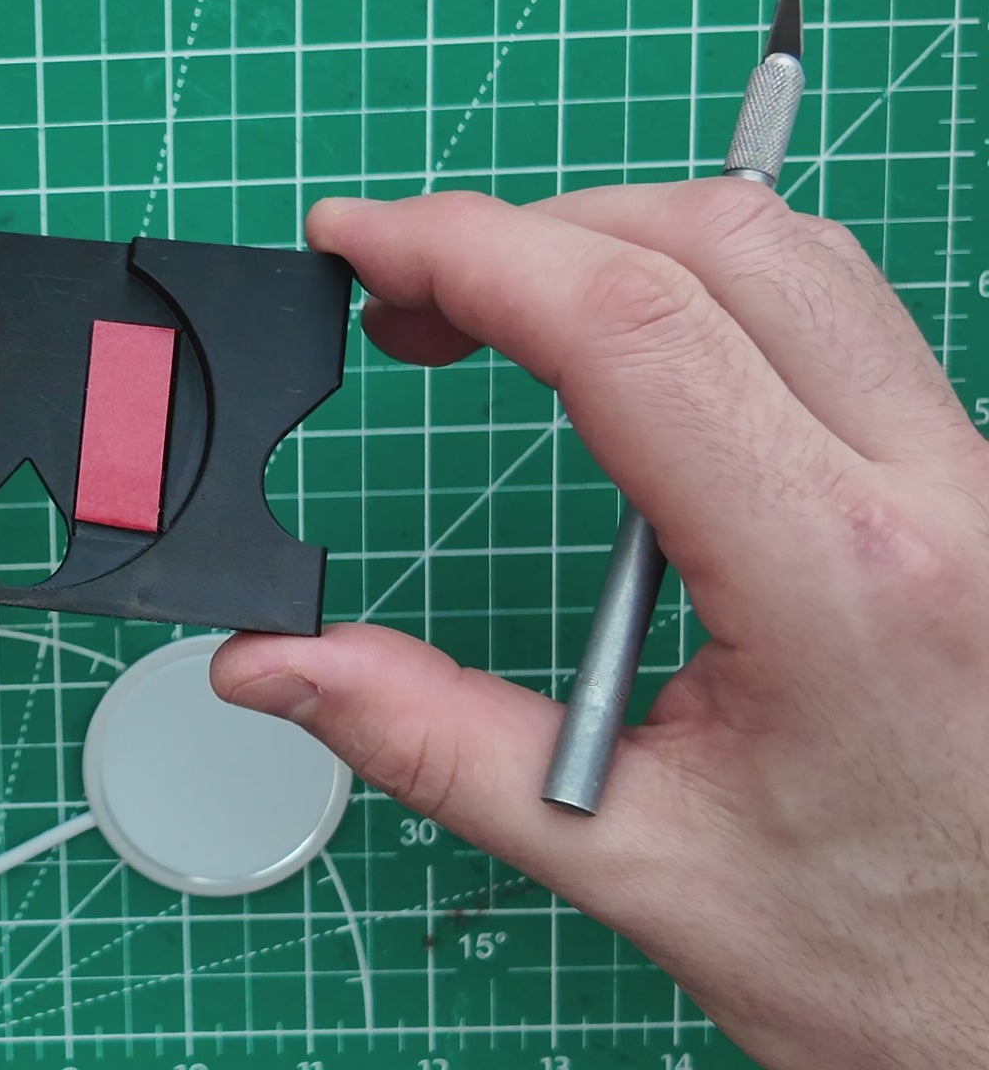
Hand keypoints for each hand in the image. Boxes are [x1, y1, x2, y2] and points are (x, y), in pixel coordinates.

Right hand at [211, 182, 988, 1067]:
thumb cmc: (886, 958)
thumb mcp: (635, 865)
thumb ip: (432, 742)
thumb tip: (270, 661)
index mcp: (838, 582)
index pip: (631, 329)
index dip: (467, 251)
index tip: (356, 244)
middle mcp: (936, 496)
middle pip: (719, 243)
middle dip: (532, 230)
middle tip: (403, 294)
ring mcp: (976, 482)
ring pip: (796, 257)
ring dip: (624, 245)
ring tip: (496, 313)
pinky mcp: (976, 492)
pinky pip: (841, 319)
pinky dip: (707, 293)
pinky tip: (630, 361)